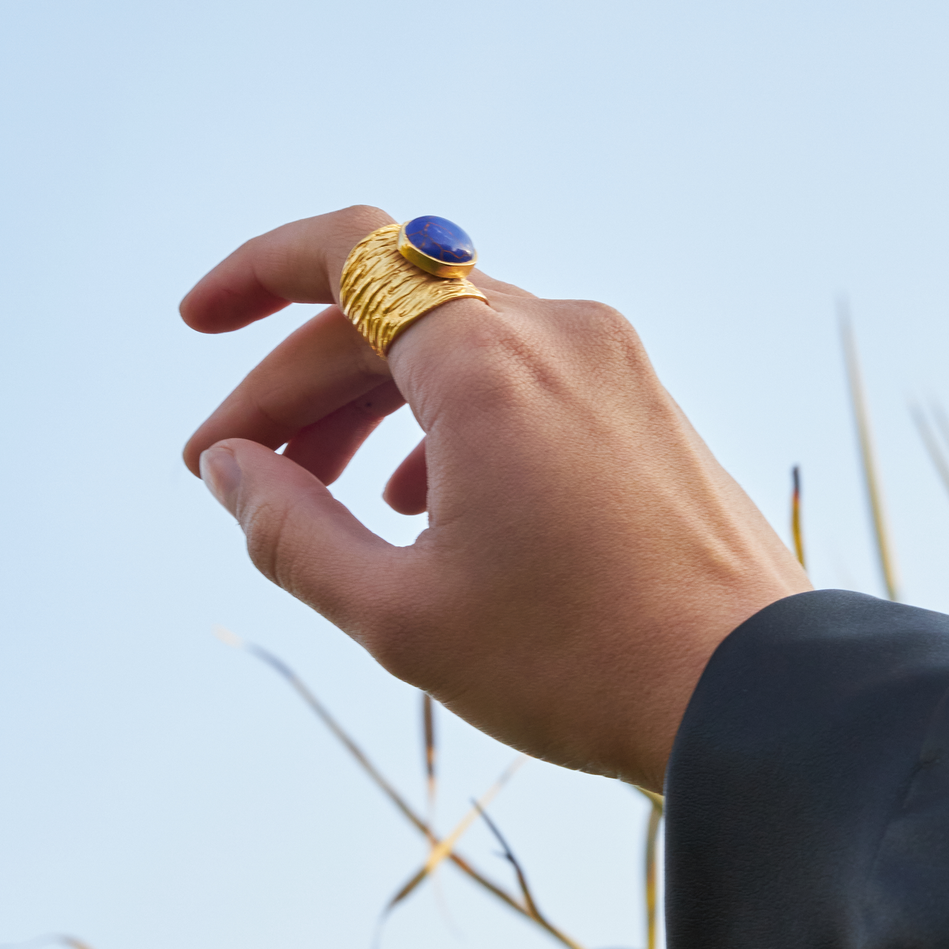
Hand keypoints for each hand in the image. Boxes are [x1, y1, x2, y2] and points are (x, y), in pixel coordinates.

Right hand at [181, 206, 808, 790]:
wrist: (752, 695)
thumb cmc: (575, 661)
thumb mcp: (399, 614)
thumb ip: (290, 530)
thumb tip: (228, 469)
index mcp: (486, 364)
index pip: (345, 253)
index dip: (255, 272)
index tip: (197, 323)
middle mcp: (555, 332)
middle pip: (388, 316)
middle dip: (294, 387)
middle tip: (227, 472)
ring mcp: (612, 364)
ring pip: (454, 348)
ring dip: (367, 406)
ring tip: (312, 492)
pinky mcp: (645, 406)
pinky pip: (519, 379)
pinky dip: (445, 420)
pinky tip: (417, 503)